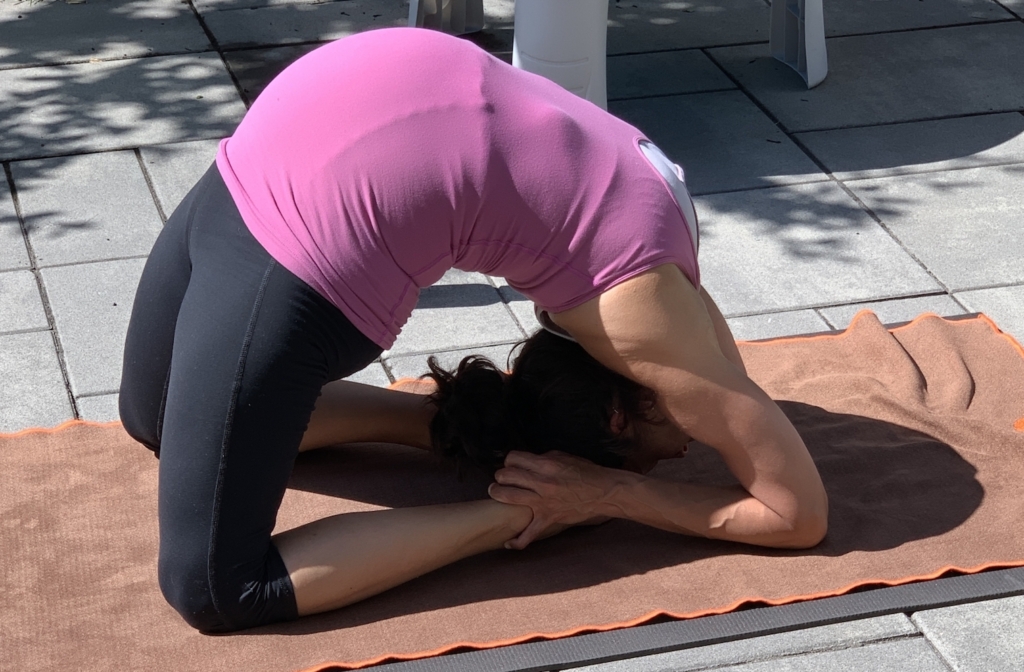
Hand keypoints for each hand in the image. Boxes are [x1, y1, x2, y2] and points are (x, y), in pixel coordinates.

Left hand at [487, 450, 623, 549]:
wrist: (604, 492)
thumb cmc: (586, 473)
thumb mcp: (564, 457)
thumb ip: (543, 458)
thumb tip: (528, 462)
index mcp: (546, 464)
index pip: (513, 458)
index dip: (509, 460)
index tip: (511, 464)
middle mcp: (542, 482)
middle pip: (506, 475)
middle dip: (501, 475)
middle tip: (502, 478)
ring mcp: (544, 502)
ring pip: (508, 497)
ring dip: (497, 494)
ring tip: (496, 493)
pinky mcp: (548, 519)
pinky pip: (529, 534)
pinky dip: (517, 541)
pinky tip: (508, 543)